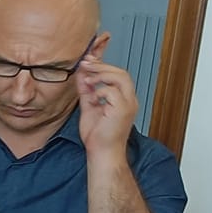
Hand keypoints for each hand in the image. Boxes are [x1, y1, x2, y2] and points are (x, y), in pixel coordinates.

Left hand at [76, 38, 137, 157]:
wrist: (101, 153)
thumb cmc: (97, 135)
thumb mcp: (89, 106)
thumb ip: (86, 90)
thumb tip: (82, 75)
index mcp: (123, 99)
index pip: (118, 75)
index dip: (103, 64)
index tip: (88, 59)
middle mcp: (129, 100)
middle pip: (121, 73)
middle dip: (101, 65)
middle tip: (85, 63)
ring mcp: (128, 104)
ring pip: (121, 77)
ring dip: (101, 74)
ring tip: (88, 79)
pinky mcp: (122, 110)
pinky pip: (113, 91)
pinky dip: (100, 91)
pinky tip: (93, 98)